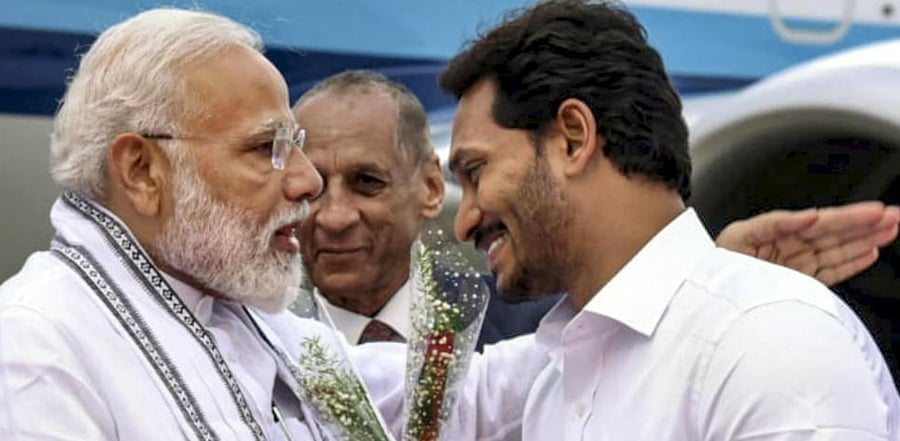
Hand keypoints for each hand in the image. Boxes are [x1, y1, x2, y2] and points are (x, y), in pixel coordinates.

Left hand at [715, 201, 899, 285]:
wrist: (703, 294)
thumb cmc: (714, 264)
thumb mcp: (740, 236)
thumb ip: (775, 223)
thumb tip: (810, 216)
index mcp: (777, 232)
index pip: (821, 222)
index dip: (850, 216)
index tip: (876, 211)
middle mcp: (789, 248)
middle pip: (835, 234)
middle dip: (866, 225)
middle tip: (895, 217)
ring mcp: (795, 267)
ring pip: (838, 251)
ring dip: (866, 240)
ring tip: (891, 230)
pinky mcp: (796, 285)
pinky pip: (829, 273)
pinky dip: (851, 264)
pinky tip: (870, 253)